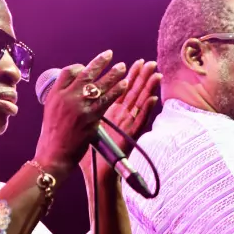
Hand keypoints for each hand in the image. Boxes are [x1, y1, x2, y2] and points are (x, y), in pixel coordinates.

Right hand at [34, 50, 127, 177]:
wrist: (53, 154)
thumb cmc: (52, 136)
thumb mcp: (51, 111)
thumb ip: (63, 99)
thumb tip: (74, 89)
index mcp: (54, 94)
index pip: (68, 72)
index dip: (80, 67)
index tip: (88, 67)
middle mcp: (66, 97)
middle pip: (85, 73)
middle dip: (99, 62)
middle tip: (110, 55)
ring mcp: (79, 106)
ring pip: (98, 84)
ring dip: (113, 74)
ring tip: (122, 67)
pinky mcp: (90, 116)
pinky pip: (107, 99)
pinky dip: (117, 90)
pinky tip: (124, 84)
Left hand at [79, 59, 160, 175]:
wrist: (94, 172)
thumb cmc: (86, 150)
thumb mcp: (86, 124)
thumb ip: (85, 110)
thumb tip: (77, 95)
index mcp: (111, 112)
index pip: (121, 89)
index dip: (128, 76)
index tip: (132, 62)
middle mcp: (121, 116)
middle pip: (133, 91)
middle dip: (141, 76)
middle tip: (149, 62)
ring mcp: (127, 126)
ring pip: (140, 103)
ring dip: (149, 88)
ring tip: (156, 75)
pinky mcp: (129, 137)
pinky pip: (139, 121)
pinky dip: (146, 111)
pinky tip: (152, 100)